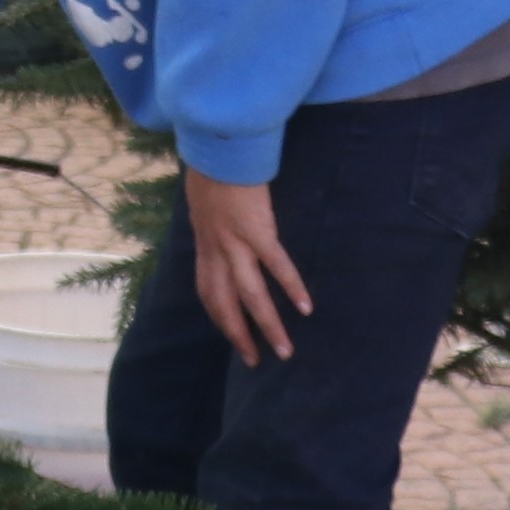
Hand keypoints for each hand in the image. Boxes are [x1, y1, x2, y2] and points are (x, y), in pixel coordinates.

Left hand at [181, 165, 312, 364]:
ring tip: (285, 350)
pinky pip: (276, 265)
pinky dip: (292, 287)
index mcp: (204, 245)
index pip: (208, 293)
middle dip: (239, 336)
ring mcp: (235, 242)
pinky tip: (306, 307)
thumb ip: (212, 224)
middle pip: (226, 304)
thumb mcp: (203, 205)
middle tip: (254, 361)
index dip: (220, 317)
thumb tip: (219, 231)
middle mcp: (216, 251)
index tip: (232, 335)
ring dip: (268, 325)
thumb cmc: (212, 172)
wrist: (216, 148)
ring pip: (251, 295)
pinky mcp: (256, 230)